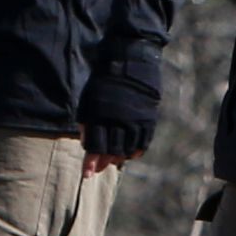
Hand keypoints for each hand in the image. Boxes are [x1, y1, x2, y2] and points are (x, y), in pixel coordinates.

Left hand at [78, 44, 162, 173]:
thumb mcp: (89, 99)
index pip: (95, 146)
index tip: (87, 174)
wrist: (130, 62)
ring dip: (120, 157)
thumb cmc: (104, 81)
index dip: (91, 161)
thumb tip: (87, 143)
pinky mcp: (148, 118)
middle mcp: (118, 120)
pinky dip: (136, 150)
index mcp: (100, 115)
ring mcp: (135, 120)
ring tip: (114, 160)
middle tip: (100, 168)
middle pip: (111, 150)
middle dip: (104, 162)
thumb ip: (87, 121)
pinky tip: (130, 154)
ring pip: (127, 149)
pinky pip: (143, 141)